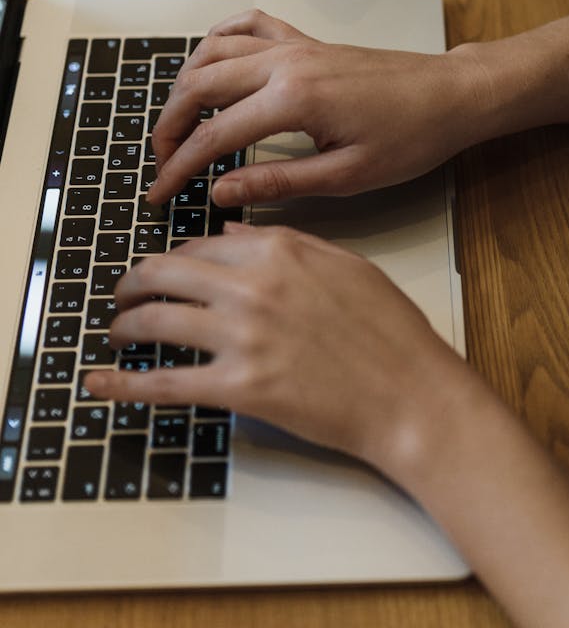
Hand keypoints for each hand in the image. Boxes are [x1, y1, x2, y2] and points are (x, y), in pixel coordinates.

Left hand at [83, 223, 467, 473]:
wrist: (411, 394)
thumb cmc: (391, 333)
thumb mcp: (348, 266)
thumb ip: (291, 244)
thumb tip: (234, 233)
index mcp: (282, 250)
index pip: (205, 242)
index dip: (177, 257)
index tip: (168, 270)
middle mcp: (254, 285)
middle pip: (166, 272)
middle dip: (135, 282)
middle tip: (124, 294)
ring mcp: (243, 337)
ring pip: (157, 320)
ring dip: (126, 324)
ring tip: (118, 330)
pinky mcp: (239, 388)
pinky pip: (165, 383)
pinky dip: (122, 385)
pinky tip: (98, 384)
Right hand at [148, 8, 489, 205]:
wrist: (451, 95)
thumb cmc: (412, 136)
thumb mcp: (347, 175)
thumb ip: (278, 182)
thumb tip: (222, 192)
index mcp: (295, 100)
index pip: (215, 137)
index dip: (179, 168)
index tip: (161, 192)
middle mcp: (287, 63)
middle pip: (199, 87)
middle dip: (169, 127)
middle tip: (162, 163)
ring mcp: (295, 46)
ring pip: (214, 52)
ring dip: (185, 86)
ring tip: (178, 123)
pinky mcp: (307, 41)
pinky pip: (248, 25)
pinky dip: (219, 40)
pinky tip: (209, 63)